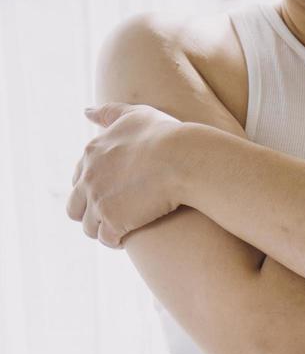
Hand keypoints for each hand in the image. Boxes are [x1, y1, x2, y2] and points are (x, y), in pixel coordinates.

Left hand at [66, 101, 184, 247]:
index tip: (110, 197)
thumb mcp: (135, 114)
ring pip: (89, 227)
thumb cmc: (165, 136)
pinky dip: (114, 241)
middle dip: (90, 215)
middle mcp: (89, 177)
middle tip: (112, 220)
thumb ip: (109, 113)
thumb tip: (86, 112)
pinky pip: (106, 239)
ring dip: (102, 231)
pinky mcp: (113, 220)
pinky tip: (128, 239)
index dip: (92, 191)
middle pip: (75, 207)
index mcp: (91, 153)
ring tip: (121, 232)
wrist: (181, 159)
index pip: (78, 179)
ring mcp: (98, 200)